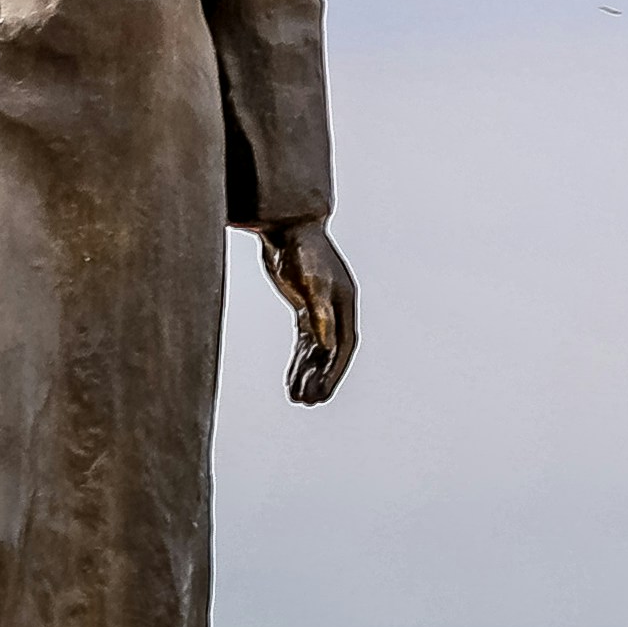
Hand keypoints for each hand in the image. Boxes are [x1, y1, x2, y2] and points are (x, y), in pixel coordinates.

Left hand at [261, 219, 356, 405]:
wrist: (283, 224)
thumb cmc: (298, 250)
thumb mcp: (309, 283)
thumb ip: (319, 314)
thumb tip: (328, 347)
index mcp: (344, 301)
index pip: (344, 345)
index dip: (334, 371)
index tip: (322, 393)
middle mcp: (337, 307)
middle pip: (332, 352)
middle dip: (321, 378)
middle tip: (308, 402)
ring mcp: (321, 307)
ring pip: (318, 350)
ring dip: (309, 373)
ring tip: (297, 398)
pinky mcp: (305, 306)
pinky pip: (306, 341)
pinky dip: (300, 360)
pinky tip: (292, 378)